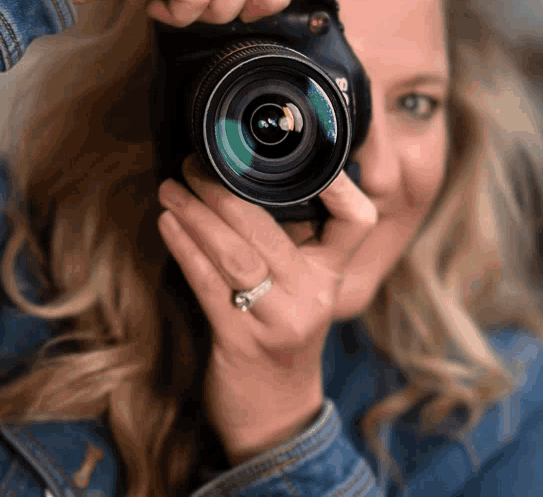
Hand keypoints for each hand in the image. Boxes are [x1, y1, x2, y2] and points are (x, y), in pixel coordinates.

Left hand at [156, 154, 376, 463]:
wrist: (276, 410)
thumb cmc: (282, 334)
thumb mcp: (301, 287)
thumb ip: (290, 243)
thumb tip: (246, 184)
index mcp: (332, 275)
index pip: (354, 222)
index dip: (337, 186)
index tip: (296, 152)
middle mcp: (314, 294)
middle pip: (269, 230)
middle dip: (224, 191)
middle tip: (193, 164)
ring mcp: (281, 320)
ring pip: (236, 255)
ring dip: (196, 217)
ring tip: (170, 188)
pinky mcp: (244, 342)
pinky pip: (209, 285)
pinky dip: (185, 250)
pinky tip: (167, 225)